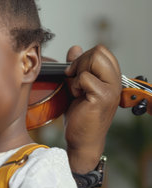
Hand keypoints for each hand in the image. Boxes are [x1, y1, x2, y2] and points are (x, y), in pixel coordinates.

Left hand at [64, 45, 121, 171]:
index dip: (84, 57)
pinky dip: (75, 85)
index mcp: (111, 77)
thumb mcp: (76, 85)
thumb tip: (75, 48)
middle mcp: (115, 81)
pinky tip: (77, 97)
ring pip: (94, 59)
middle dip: (80, 61)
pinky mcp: (102, 97)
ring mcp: (111, 89)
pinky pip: (85, 77)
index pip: (102, 51)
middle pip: (99, 51)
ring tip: (77, 88)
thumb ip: (77, 67)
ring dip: (78, 72)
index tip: (73, 72)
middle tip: (73, 78)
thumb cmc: (80, 115)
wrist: (81, 139)